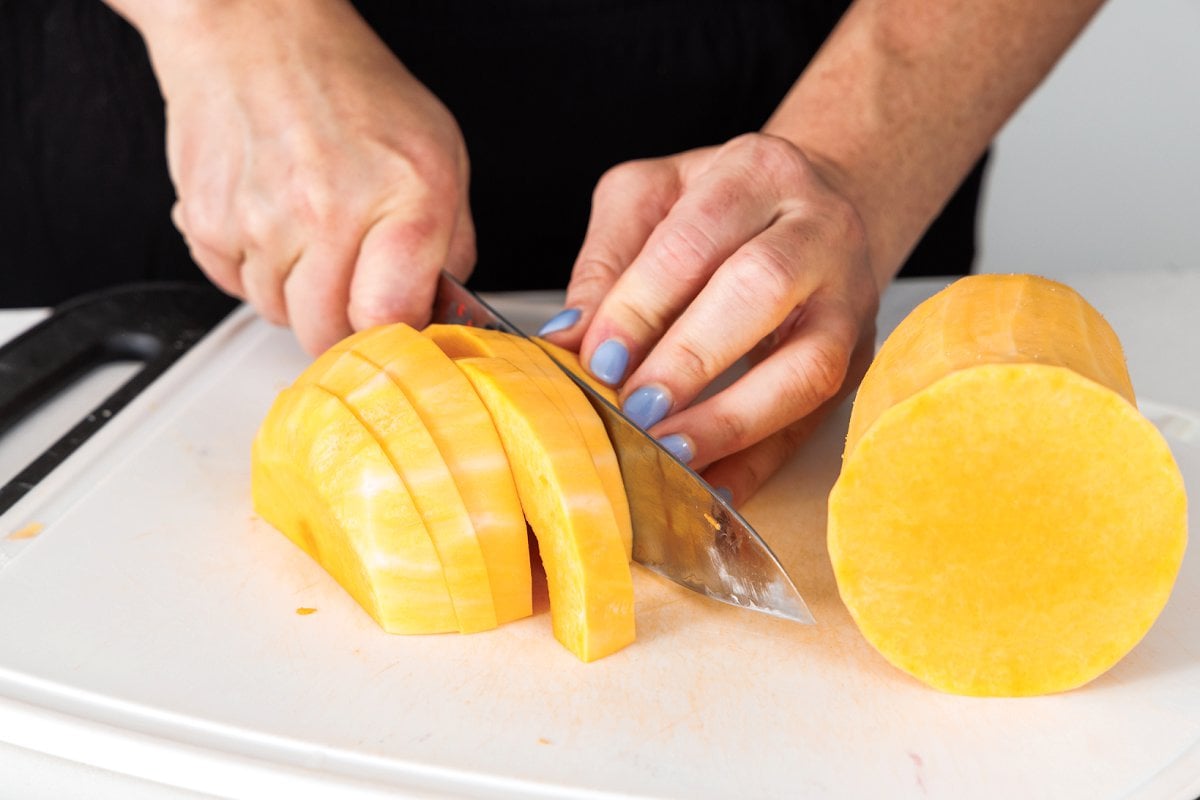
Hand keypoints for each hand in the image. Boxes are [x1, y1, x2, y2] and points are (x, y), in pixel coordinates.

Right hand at [141, 0, 472, 353]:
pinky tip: (271, 223)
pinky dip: (253, 270)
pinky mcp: (207, 222)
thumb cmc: (349, 88)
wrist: (254, 30)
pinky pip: (234, 288)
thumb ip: (450, 241)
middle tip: (351, 283)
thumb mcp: (438, 153)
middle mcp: (327, 211)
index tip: (396, 323)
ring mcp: (260, 220)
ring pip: (278, 314)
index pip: (390, 319)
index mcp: (403, 196)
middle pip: (327, 333)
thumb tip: (441, 309)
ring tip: (309, 233)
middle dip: (342, 322)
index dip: (394, 333)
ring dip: (296, 293)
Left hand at [541, 133, 878, 502]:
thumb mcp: (650, 198)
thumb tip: (570, 338)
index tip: (597, 359)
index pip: (695, 239)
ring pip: (809, 366)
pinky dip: (762, 462)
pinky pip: (815, 421)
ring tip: (670, 453)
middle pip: (761, 289)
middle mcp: (819, 229)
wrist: (815, 205)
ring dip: (733, 420)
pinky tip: (714, 491)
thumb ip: (607, 260)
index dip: (642, 305)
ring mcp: (850, 300)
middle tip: (635, 408)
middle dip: (690, 358)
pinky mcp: (859, 359)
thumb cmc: (722, 203)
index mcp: (758, 173)